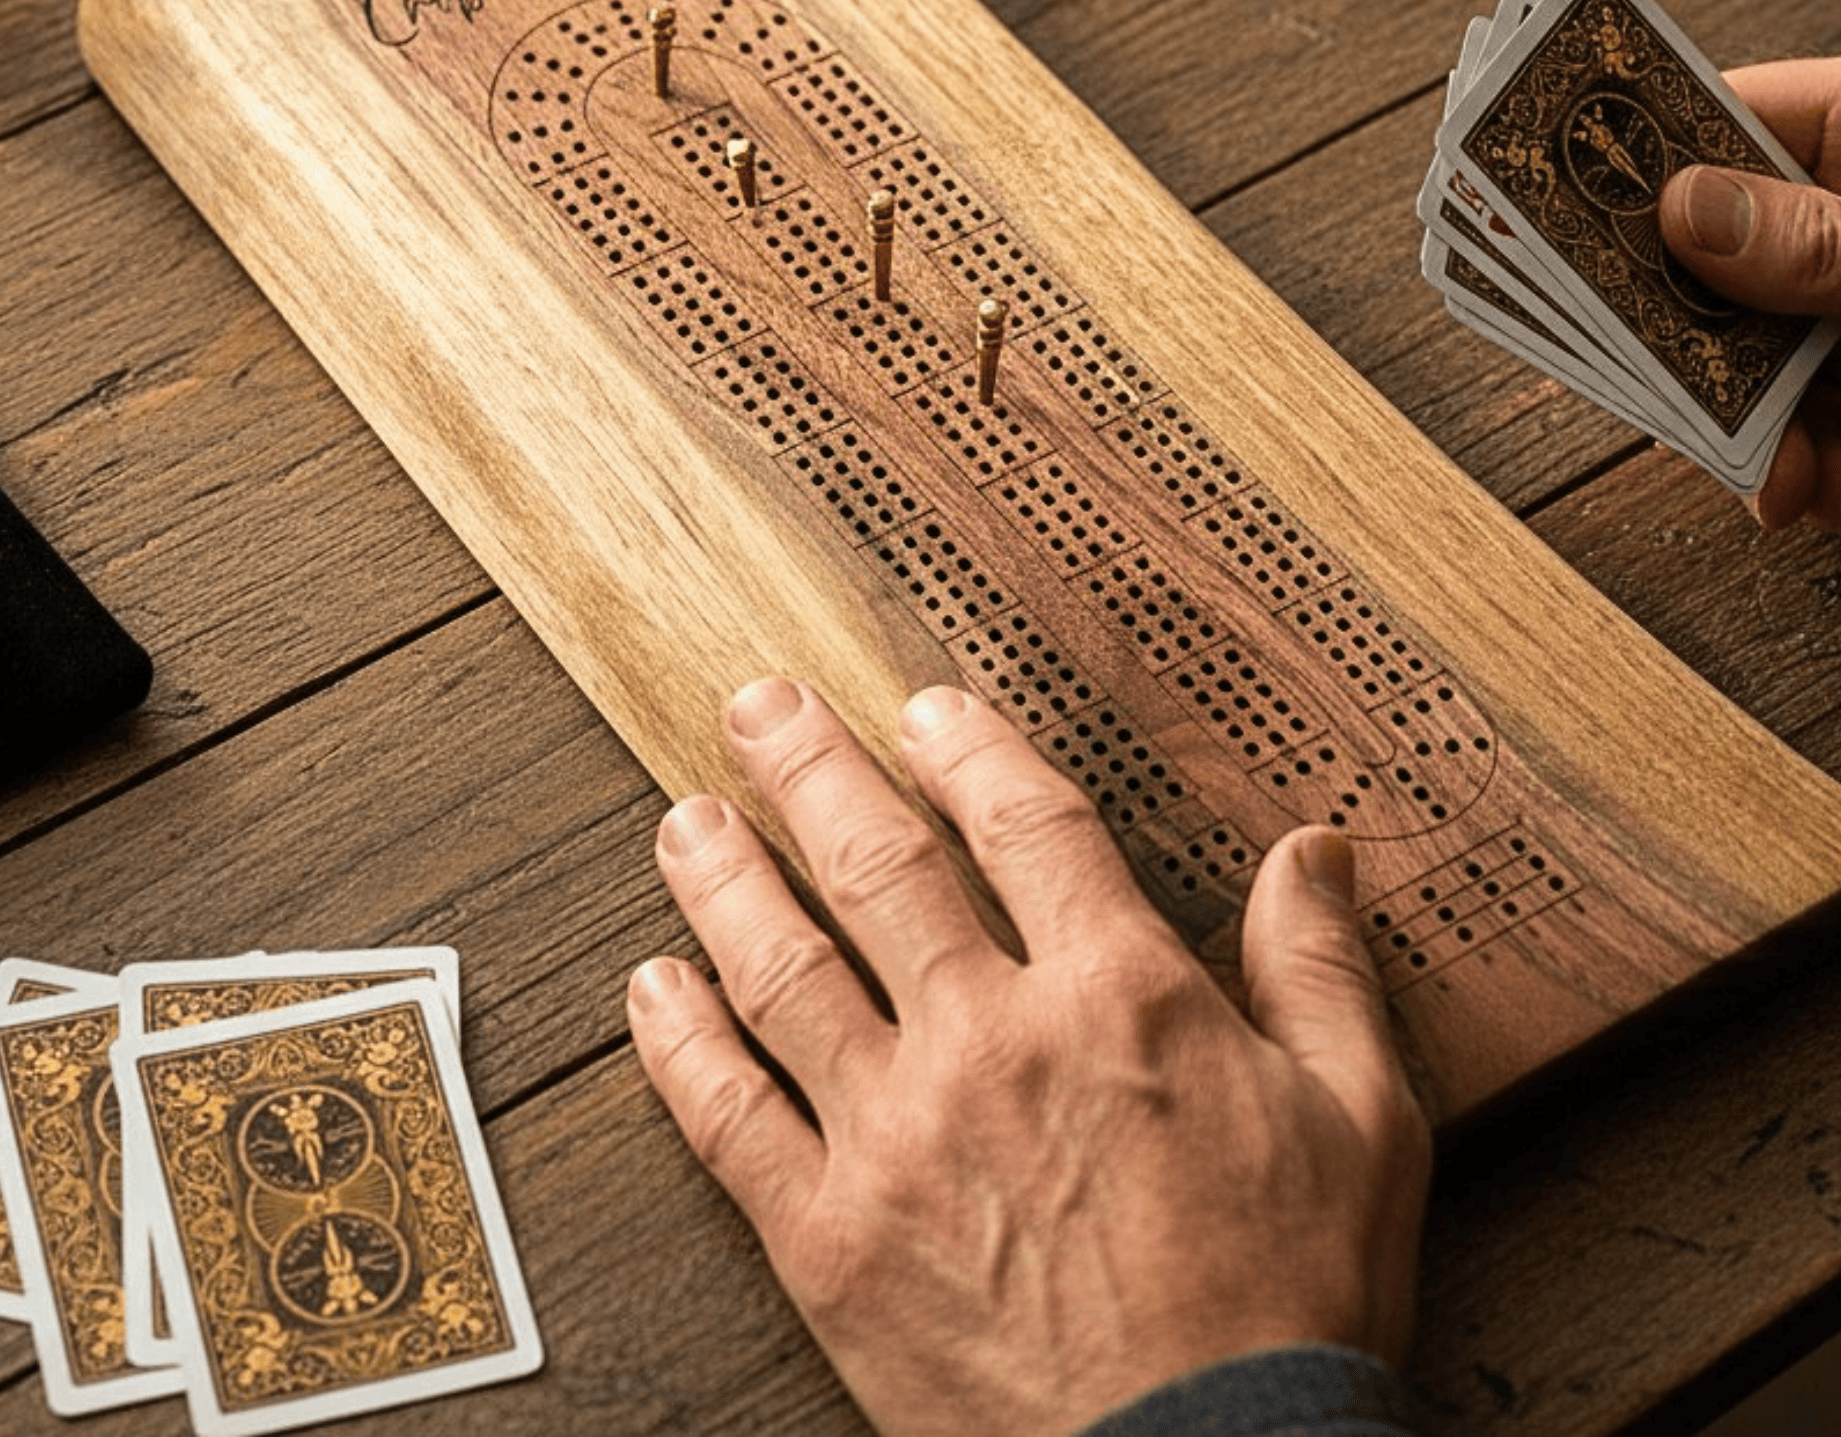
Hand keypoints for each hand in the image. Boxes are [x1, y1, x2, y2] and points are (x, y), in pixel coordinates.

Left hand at [627, 677, 1430, 1436]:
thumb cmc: (1289, 1304)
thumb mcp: (1360, 1121)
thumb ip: (1319, 969)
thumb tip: (1315, 851)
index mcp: (1117, 997)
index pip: (1023, 822)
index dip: (967, 749)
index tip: (925, 712)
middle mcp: (989, 1040)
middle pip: (873, 863)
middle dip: (808, 769)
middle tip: (759, 710)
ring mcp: (895, 1136)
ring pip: (779, 967)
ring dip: (723, 879)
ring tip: (686, 820)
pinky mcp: (829, 1239)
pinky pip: (727, 1117)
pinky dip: (678, 1042)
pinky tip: (652, 988)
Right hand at [1658, 57, 1840, 527]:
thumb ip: (1822, 232)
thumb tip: (1684, 208)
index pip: (1717, 122)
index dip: (1629, 157)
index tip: (1543, 193)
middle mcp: (1838, 225)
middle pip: (1703, 259)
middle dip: (1674, 329)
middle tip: (1635, 366)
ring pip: (1741, 366)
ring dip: (1739, 427)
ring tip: (1771, 474)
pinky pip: (1797, 439)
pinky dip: (1794, 477)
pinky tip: (1803, 494)